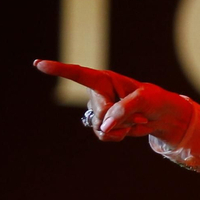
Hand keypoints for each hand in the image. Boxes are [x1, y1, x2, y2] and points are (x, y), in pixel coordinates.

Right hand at [33, 59, 192, 145]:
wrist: (161, 116)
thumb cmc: (154, 100)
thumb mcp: (144, 100)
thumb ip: (123, 110)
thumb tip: (105, 126)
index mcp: (104, 79)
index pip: (78, 74)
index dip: (58, 70)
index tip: (38, 64)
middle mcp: (98, 94)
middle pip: (98, 112)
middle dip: (118, 117)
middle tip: (137, 112)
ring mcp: (99, 110)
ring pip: (100, 126)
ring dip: (120, 127)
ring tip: (133, 119)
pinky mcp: (104, 124)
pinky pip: (103, 135)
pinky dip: (118, 136)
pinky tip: (127, 129)